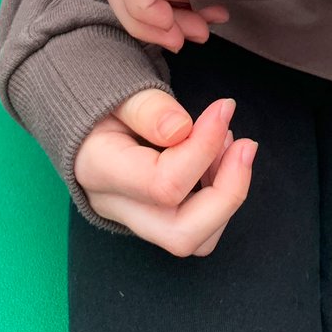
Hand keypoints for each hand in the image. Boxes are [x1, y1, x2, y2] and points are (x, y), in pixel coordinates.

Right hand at [74, 87, 257, 254]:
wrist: (85, 118)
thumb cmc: (102, 101)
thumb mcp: (117, 92)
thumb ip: (147, 107)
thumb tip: (181, 129)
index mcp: (100, 170)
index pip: (163, 184)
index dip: (204, 147)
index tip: (224, 107)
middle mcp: (116, 206)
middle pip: (182, 234)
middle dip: (228, 193)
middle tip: (246, 145)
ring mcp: (136, 219)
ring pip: (195, 239)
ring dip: (227, 196)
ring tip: (230, 144)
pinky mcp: (156, 217)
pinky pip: (198, 226)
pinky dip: (220, 196)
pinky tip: (220, 154)